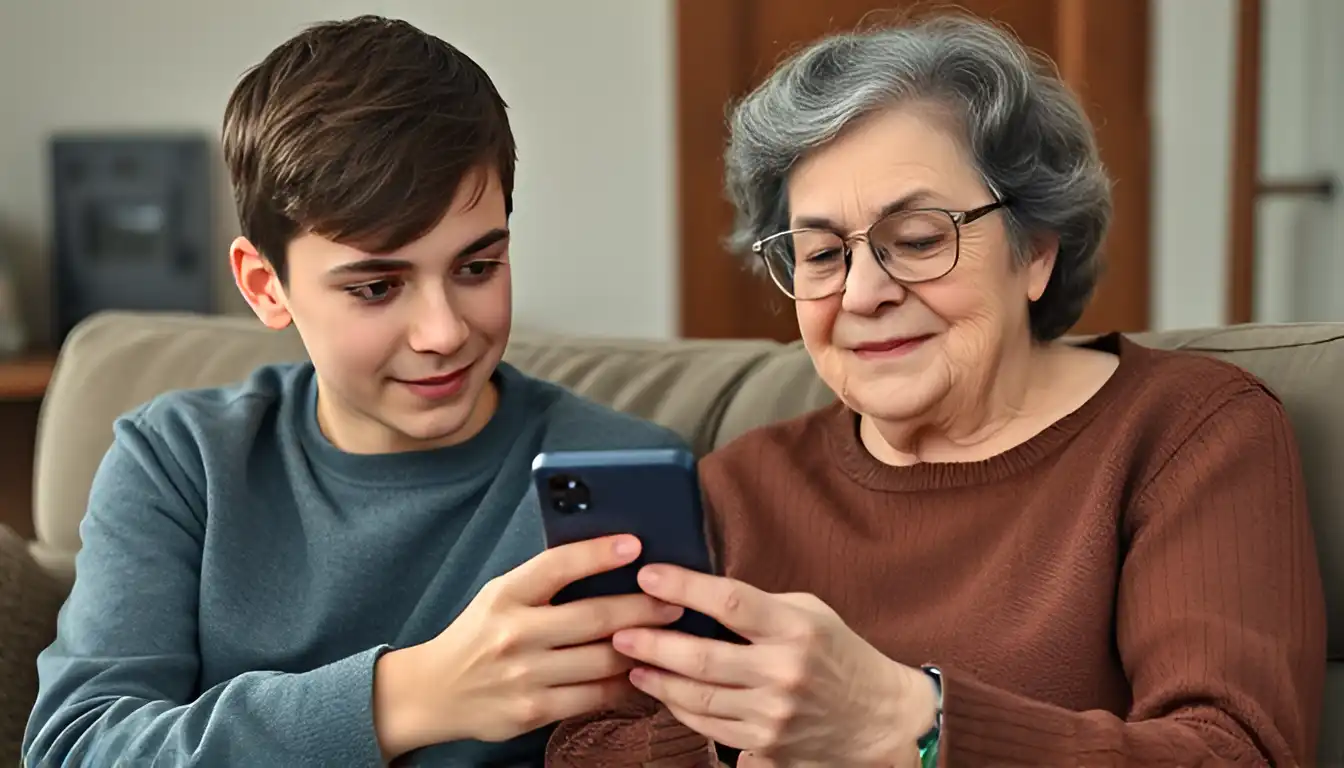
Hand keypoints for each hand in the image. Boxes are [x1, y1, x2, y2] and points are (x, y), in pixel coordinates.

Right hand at [372, 535, 683, 757]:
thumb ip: (544, 581)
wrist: (433, 691)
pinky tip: (644, 672)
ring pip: (601, 658)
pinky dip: (624, 683)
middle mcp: (514, 632)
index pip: (557, 565)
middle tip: (675, 601)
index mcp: (506, 594)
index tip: (635, 543)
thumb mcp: (500, 596)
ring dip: (642, 647)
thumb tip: (607, 561)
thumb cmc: (479, 635)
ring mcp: (524, 674)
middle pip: (593, 617)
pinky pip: (594, 695)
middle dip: (643, 608)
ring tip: (670, 636)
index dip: (598, 553)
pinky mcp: (534, 710)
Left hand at [611, 565, 935, 765]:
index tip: (650, 575)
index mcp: (797, 629)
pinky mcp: (766, 743)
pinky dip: (679, 707)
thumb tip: (698, 593)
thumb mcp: (810, 613)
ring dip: (657, 679)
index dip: (685, 587)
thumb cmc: (838, 654)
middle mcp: (784, 673)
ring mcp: (774, 714)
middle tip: (620, 629)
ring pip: (699, 698)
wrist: (877, 719)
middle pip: (703, 658)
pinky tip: (660, 690)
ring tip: (630, 660)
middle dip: (654, 642)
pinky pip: (709, 726)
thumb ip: (759, 605)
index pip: (732, 602)